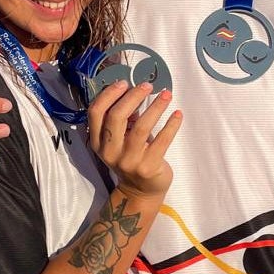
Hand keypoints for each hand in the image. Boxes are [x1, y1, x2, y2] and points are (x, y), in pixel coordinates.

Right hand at [87, 81, 181, 200]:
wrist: (140, 190)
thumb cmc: (129, 157)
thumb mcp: (117, 140)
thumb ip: (120, 120)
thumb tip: (135, 92)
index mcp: (97, 142)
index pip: (95, 113)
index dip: (109, 94)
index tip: (124, 83)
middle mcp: (109, 152)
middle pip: (117, 117)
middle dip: (133, 97)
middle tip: (147, 85)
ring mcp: (128, 161)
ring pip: (141, 127)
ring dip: (155, 107)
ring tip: (166, 94)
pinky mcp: (148, 167)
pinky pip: (162, 140)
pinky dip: (171, 124)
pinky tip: (177, 113)